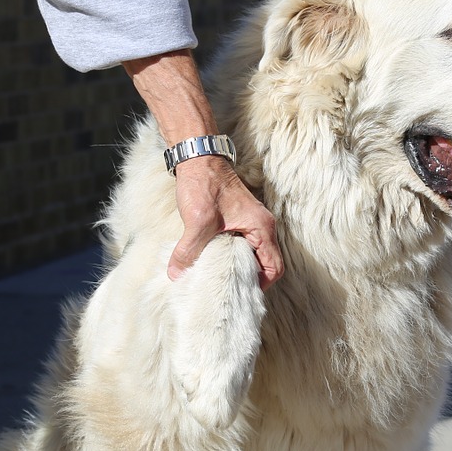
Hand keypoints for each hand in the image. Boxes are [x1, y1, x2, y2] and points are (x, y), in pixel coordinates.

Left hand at [123, 49, 284, 288]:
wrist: (198, 157)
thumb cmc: (204, 184)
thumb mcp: (197, 221)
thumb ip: (189, 251)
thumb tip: (177, 275)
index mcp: (261, 228)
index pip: (274, 268)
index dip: (260, 284)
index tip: (240, 292)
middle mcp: (261, 226)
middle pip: (264, 264)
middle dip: (247, 279)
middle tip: (227, 291)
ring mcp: (250, 223)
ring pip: (250, 255)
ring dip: (236, 267)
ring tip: (218, 280)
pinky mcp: (237, 220)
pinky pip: (240, 245)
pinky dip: (229, 256)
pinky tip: (210, 263)